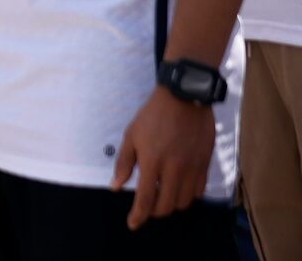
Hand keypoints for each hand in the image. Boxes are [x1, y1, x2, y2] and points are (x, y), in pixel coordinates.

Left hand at [115, 88, 217, 227]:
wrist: (184, 98)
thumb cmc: (153, 116)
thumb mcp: (131, 135)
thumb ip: (125, 163)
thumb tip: (116, 186)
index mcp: (152, 162)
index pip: (145, 199)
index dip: (138, 216)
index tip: (133, 224)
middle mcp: (174, 169)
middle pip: (167, 206)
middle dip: (155, 212)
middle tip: (147, 207)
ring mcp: (192, 168)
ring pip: (184, 202)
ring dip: (172, 204)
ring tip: (162, 195)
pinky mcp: (205, 164)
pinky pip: (199, 191)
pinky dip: (188, 195)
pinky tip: (179, 187)